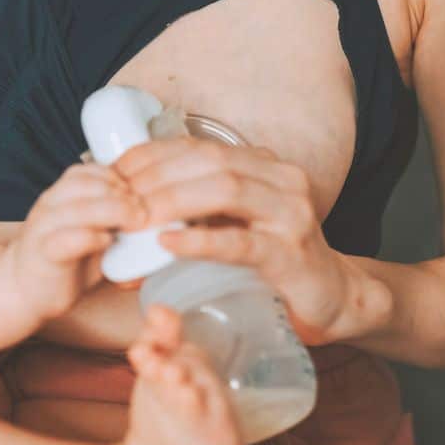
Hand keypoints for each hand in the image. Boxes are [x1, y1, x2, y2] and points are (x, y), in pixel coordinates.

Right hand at [6, 164, 145, 320]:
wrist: (23, 289)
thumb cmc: (65, 259)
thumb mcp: (93, 231)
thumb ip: (116, 220)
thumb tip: (159, 216)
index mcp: (62, 194)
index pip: (91, 171)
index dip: (121, 179)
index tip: (142, 195)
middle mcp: (50, 204)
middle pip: (88, 184)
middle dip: (124, 194)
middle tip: (145, 212)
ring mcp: (44, 227)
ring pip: (79, 207)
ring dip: (113, 211)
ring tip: (134, 224)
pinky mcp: (43, 253)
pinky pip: (67, 238)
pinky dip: (92, 238)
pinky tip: (108, 244)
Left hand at [114, 138, 389, 344]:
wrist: (329, 298)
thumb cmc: (272, 261)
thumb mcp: (230, 228)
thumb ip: (190, 218)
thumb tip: (122, 228)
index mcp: (263, 166)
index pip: (199, 147)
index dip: (152, 155)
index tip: (114, 171)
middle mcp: (281, 179)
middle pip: (209, 162)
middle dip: (156, 176)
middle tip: (119, 198)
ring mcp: (291, 214)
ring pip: (225, 190)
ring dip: (173, 201)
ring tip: (136, 218)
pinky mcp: (291, 254)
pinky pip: (241, 242)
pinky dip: (200, 241)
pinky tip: (168, 243)